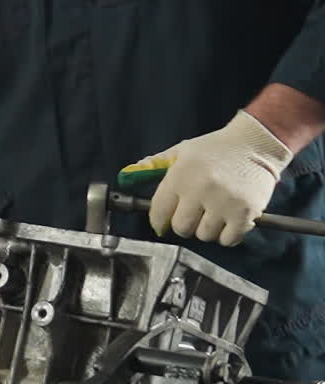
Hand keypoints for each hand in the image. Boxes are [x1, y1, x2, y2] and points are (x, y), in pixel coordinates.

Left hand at [123, 111, 292, 246]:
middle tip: (195, 213)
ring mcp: (223, 204)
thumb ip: (155, 164)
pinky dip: (226, 235)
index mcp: (181, 175)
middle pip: (182, 228)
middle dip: (185, 223)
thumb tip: (128, 175)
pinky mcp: (245, 214)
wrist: (256, 144)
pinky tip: (228, 220)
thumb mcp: (183, 150)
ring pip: (204, 236)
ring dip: (207, 228)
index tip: (164, 221)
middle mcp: (200, 191)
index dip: (160, 220)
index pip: (159, 211)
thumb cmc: (216, 148)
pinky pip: (227, 240)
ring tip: (214, 212)